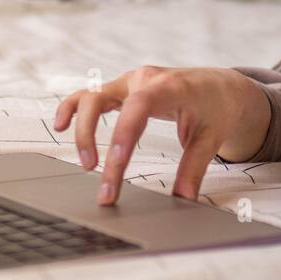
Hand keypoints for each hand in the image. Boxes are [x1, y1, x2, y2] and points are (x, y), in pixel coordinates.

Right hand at [53, 66, 269, 205]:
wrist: (220, 86)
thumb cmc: (216, 108)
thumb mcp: (211, 138)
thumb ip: (194, 169)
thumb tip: (184, 200)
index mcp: (167, 87)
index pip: (136, 109)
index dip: (120, 138)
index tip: (112, 170)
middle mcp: (142, 79)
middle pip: (100, 99)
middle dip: (91, 138)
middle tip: (95, 175)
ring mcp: (130, 82)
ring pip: (90, 96)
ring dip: (81, 128)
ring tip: (86, 162)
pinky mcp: (122, 89)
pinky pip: (91, 95)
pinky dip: (73, 109)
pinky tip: (60, 126)